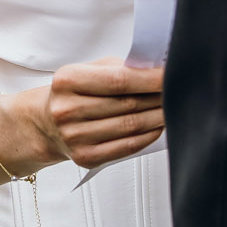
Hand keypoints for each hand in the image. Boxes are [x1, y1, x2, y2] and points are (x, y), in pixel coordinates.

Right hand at [0, 60, 164, 174]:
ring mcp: (75, 137)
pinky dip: (149, 135)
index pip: (119, 80)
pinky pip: (127, 146)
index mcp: (67, 81)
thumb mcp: (88, 70)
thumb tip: (158, 70)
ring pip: (131, 126)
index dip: (151, 79)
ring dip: (159, 116)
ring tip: (174, 106)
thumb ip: (119, 69)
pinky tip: (159, 125)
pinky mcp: (85, 158)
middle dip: (160, 97)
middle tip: (182, 90)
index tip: (174, 74)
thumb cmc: (73, 92)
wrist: (44, 123)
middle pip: (128, 104)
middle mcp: (67, 110)